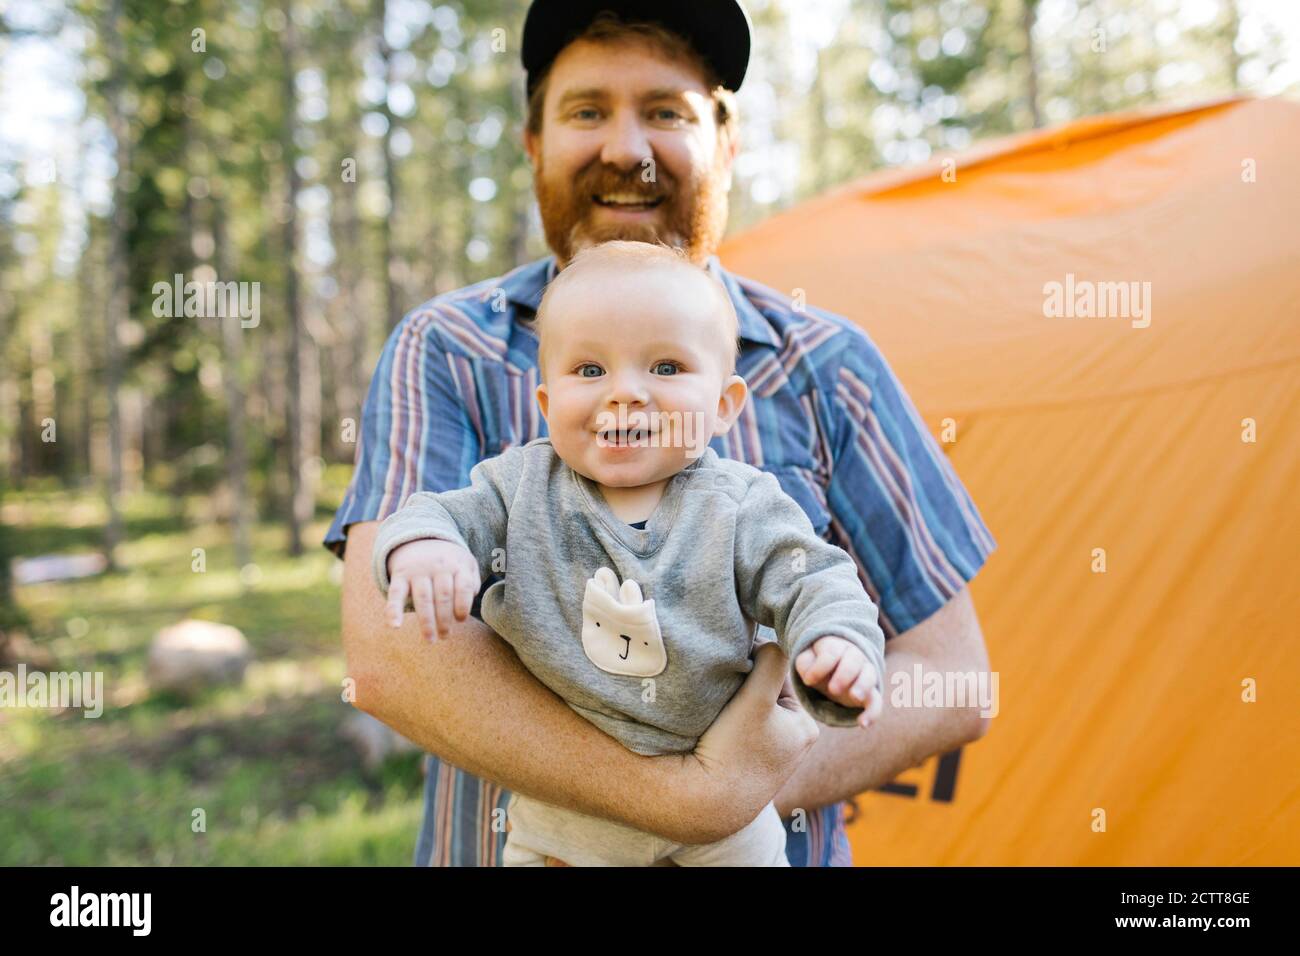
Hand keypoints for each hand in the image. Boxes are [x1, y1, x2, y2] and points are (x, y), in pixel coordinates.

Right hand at [385, 538, 480, 641]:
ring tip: (430, 640)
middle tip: (445, 636)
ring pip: (423, 599)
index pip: (463, 587)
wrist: (420, 538)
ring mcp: (418, 570)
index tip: (460, 619)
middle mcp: (438, 566)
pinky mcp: (400, 575)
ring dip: (426, 622)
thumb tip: (467, 603)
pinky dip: (393, 610)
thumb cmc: (449, 560)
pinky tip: (395, 626)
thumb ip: (472, 582)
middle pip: (443, 596)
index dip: (463, 606)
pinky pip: (396, 594)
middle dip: (445, 620)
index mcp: (457, 564)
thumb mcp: (465, 564)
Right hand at [686, 642, 819, 840]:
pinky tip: (716, 731)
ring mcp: (772, 757)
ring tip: (718, 712)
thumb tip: (772, 643)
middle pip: (767, 694)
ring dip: (736, 704)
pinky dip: (729, 725)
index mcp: (807, 727)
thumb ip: (771, 662)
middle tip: (724, 693)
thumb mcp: (757, 698)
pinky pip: (742, 732)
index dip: (755, 668)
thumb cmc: (734, 749)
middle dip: (746, 687)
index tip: (734, 674)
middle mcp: (796, 744)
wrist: (705, 802)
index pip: (781, 678)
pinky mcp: (750, 767)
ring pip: (753, 711)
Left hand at [795, 636, 882, 728]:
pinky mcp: (870, 693)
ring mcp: (864, 674)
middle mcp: (854, 657)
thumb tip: (811, 678)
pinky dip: (873, 713)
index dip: (821, 666)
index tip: (808, 681)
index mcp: (836, 646)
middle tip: (833, 690)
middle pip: (854, 660)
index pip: (832, 651)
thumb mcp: (806, 662)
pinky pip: (877, 701)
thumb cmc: (816, 664)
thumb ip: (805, 665)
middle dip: (845, 674)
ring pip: (870, 676)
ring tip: (854, 697)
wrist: (832, 669)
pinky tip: (863, 724)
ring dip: (863, 686)